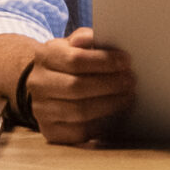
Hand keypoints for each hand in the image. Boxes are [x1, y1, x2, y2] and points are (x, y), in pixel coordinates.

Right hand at [17, 29, 134, 147]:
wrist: (47, 87)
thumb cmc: (68, 63)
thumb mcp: (73, 45)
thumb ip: (87, 39)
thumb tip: (96, 37)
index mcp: (44, 57)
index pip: (75, 60)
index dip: (104, 61)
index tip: (126, 62)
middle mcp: (38, 84)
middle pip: (77, 87)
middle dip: (110, 84)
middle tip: (130, 81)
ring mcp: (41, 109)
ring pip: (80, 111)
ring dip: (110, 104)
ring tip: (128, 97)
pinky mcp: (50, 131)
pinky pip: (79, 131)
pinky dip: (101, 124)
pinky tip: (114, 114)